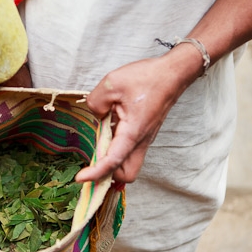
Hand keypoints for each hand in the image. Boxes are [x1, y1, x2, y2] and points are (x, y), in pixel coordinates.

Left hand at [76, 55, 191, 183]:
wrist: (172, 73)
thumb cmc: (147, 78)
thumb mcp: (112, 84)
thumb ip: (96, 102)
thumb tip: (95, 115)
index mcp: (133, 132)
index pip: (113, 162)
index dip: (95, 173)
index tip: (79, 178)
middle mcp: (141, 140)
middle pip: (127, 174)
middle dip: (109, 174)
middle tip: (91, 163)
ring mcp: (145, 138)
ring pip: (129, 164)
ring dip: (113, 162)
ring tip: (97, 146)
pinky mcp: (144, 133)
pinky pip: (130, 151)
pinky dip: (117, 149)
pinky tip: (107, 131)